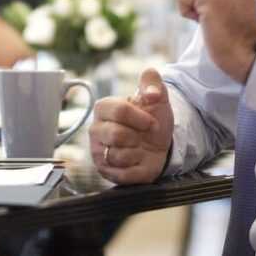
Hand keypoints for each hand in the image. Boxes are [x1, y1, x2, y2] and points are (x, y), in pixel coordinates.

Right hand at [90, 68, 173, 183]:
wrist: (159, 145)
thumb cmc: (152, 119)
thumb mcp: (157, 96)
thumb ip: (153, 82)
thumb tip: (152, 92)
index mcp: (103, 108)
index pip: (119, 111)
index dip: (141, 118)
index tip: (152, 122)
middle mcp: (96, 130)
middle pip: (116, 135)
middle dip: (138, 136)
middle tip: (144, 135)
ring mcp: (99, 152)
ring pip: (119, 156)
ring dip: (138, 152)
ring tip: (139, 147)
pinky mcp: (106, 172)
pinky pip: (122, 174)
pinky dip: (137, 168)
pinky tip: (138, 160)